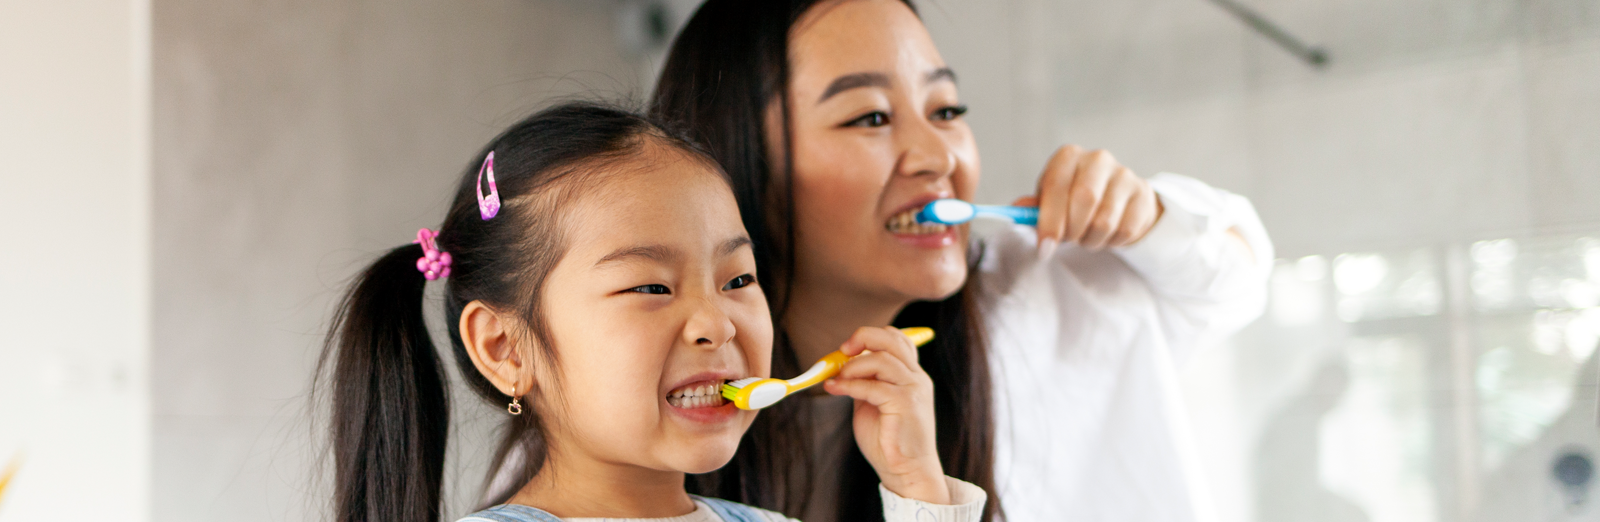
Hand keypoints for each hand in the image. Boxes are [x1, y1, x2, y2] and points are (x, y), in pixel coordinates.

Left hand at [822, 327, 949, 504]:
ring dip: (852, 366)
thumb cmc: (888, 441)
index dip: (872, 336)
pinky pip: (872, 386)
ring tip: (837, 380)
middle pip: (892, 339)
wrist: (907, 472)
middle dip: (863, 337)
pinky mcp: (905, 404)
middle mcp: (917, 378)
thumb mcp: (874, 403)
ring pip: (882, 359)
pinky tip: (834, 389)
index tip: (848, 348)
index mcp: (912, 376)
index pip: (898, 339)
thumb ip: (866, 382)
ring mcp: (914, 390)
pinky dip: (849, 385)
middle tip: (842, 350)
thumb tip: (843, 365)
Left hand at [1020, 145, 1162, 254]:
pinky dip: (1112, 242)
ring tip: (1086, 236)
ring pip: (1105, 220)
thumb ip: (1033, 208)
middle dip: (1072, 230)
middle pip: (1084, 200)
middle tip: (1069, 240)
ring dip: (1091, 239)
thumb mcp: (1050, 201)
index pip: (1056, 186)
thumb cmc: (1074, 201)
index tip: (1045, 246)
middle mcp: (1097, 159)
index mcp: (1068, 157)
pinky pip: (1125, 230)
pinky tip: (1107, 234)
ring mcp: (1124, 174)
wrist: (1117, 201)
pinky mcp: (1143, 194)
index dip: (1049, 220)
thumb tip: (1015, 212)